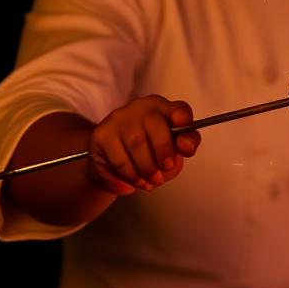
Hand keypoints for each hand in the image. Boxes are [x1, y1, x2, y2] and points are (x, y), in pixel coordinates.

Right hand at [86, 95, 200, 195]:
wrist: (114, 163)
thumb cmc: (150, 152)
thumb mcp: (173, 149)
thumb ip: (187, 144)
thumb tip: (186, 146)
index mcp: (163, 108)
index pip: (178, 110)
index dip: (184, 122)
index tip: (184, 144)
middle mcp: (139, 107)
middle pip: (155, 125)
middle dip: (163, 152)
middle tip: (165, 169)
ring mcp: (118, 119)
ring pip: (136, 143)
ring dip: (148, 168)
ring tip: (153, 180)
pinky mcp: (101, 135)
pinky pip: (119, 158)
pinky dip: (131, 175)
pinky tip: (137, 180)